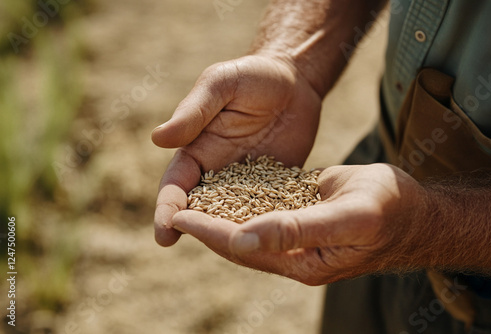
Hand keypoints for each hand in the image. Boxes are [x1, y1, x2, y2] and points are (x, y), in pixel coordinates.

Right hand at [152, 55, 321, 246]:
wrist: (294, 81)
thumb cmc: (252, 76)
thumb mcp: (220, 85)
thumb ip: (194, 111)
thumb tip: (158, 139)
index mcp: (195, 151)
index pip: (175, 186)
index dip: (167, 210)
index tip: (163, 234)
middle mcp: (217, 172)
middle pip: (200, 210)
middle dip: (194, 233)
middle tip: (195, 259)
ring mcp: (247, 182)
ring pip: (233, 217)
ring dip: (230, 236)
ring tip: (233, 256)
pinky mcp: (276, 186)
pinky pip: (268, 209)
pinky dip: (265, 225)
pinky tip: (270, 242)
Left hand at [171, 164, 427, 284]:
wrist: (416, 211)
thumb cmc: (390, 212)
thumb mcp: (347, 217)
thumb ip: (297, 230)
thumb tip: (243, 238)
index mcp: (302, 262)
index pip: (242, 248)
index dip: (209, 232)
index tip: (179, 216)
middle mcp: (295, 256)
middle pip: (240, 243)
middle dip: (208, 227)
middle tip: (176, 209)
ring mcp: (300, 239)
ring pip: (251, 230)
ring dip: (223, 217)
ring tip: (195, 201)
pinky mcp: (306, 220)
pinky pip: (269, 214)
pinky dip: (247, 205)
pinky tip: (231, 192)